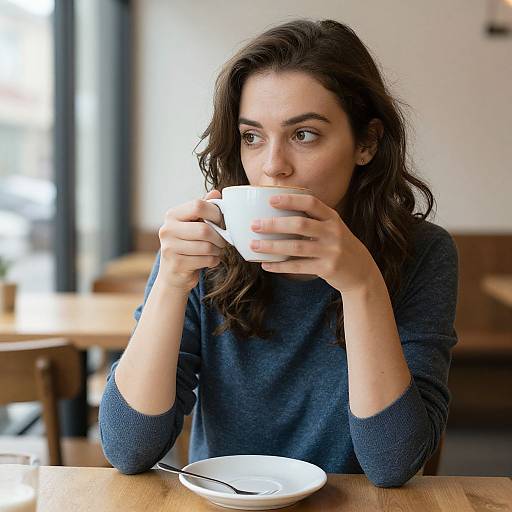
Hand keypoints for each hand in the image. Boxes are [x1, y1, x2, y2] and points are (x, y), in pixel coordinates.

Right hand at [157, 190, 226, 291]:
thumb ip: (204, 208)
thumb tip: (216, 192)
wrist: (173, 273)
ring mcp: (170, 248)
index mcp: (172, 215)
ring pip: (207, 247)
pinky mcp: (177, 265)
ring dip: (218, 250)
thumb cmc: (187, 245)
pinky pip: (206, 260)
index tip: (220, 221)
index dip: (215, 213)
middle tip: (223, 240)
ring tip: (216, 250)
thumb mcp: (194, 224)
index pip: (198, 205)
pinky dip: (214, 260)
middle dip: (219, 236)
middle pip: (204, 229)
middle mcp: (167, 230)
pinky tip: (210, 260)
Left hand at [250, 194, 379, 292]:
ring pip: (296, 247)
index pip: (311, 203)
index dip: (291, 200)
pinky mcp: (327, 268)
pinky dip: (280, 266)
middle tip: (254, 224)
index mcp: (332, 218)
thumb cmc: (337, 245)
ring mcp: (331, 251)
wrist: (361, 271)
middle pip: (300, 224)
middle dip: (274, 224)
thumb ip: (312, 219)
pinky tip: (266, 265)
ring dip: (272, 246)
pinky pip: (299, 267)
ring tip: (254, 245)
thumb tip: (275, 212)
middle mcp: (333, 232)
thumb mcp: (331, 228)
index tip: (270, 200)